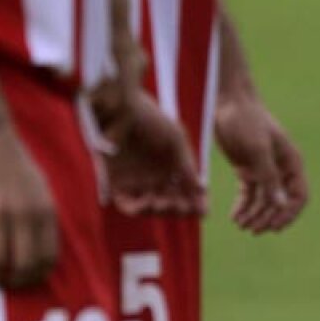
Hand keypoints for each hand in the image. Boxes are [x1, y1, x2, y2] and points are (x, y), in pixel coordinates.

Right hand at [0, 121, 58, 289]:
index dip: (38, 275)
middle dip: (17, 282)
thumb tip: (43, 250)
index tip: (27, 278)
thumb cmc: (14, 164)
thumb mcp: (40, 188)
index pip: (49, 256)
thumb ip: (42, 217)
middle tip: (6, 283)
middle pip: (26, 265)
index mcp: (45, 209)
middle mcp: (26, 214)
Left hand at [104, 90, 205, 216]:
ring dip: (161, 211)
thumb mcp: (175, 141)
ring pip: (151, 208)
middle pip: (170, 203)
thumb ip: (187, 166)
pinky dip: (140, 209)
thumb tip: (201, 190)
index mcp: (171, 165)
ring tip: (166, 203)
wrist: (121, 109)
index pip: (186, 191)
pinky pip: (128, 205)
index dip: (195, 203)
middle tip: (186, 209)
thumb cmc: (150, 119)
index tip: (204, 210)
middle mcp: (154, 176)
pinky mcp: (116, 183)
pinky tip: (150, 201)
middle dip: (180, 210)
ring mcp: (135, 181)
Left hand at [214, 92, 308, 233]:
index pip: (299, 196)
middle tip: (252, 229)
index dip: (289, 213)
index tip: (274, 227)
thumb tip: (279, 205)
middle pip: (280, 202)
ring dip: (255, 215)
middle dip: (268, 217)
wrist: (226, 101)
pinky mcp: (247, 169)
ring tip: (241, 225)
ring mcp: (263, 169)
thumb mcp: (257, 148)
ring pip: (264, 201)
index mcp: (291, 162)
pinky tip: (235, 216)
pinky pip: (249, 194)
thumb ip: (268, 177)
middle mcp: (280, 168)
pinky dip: (243, 206)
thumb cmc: (246, 120)